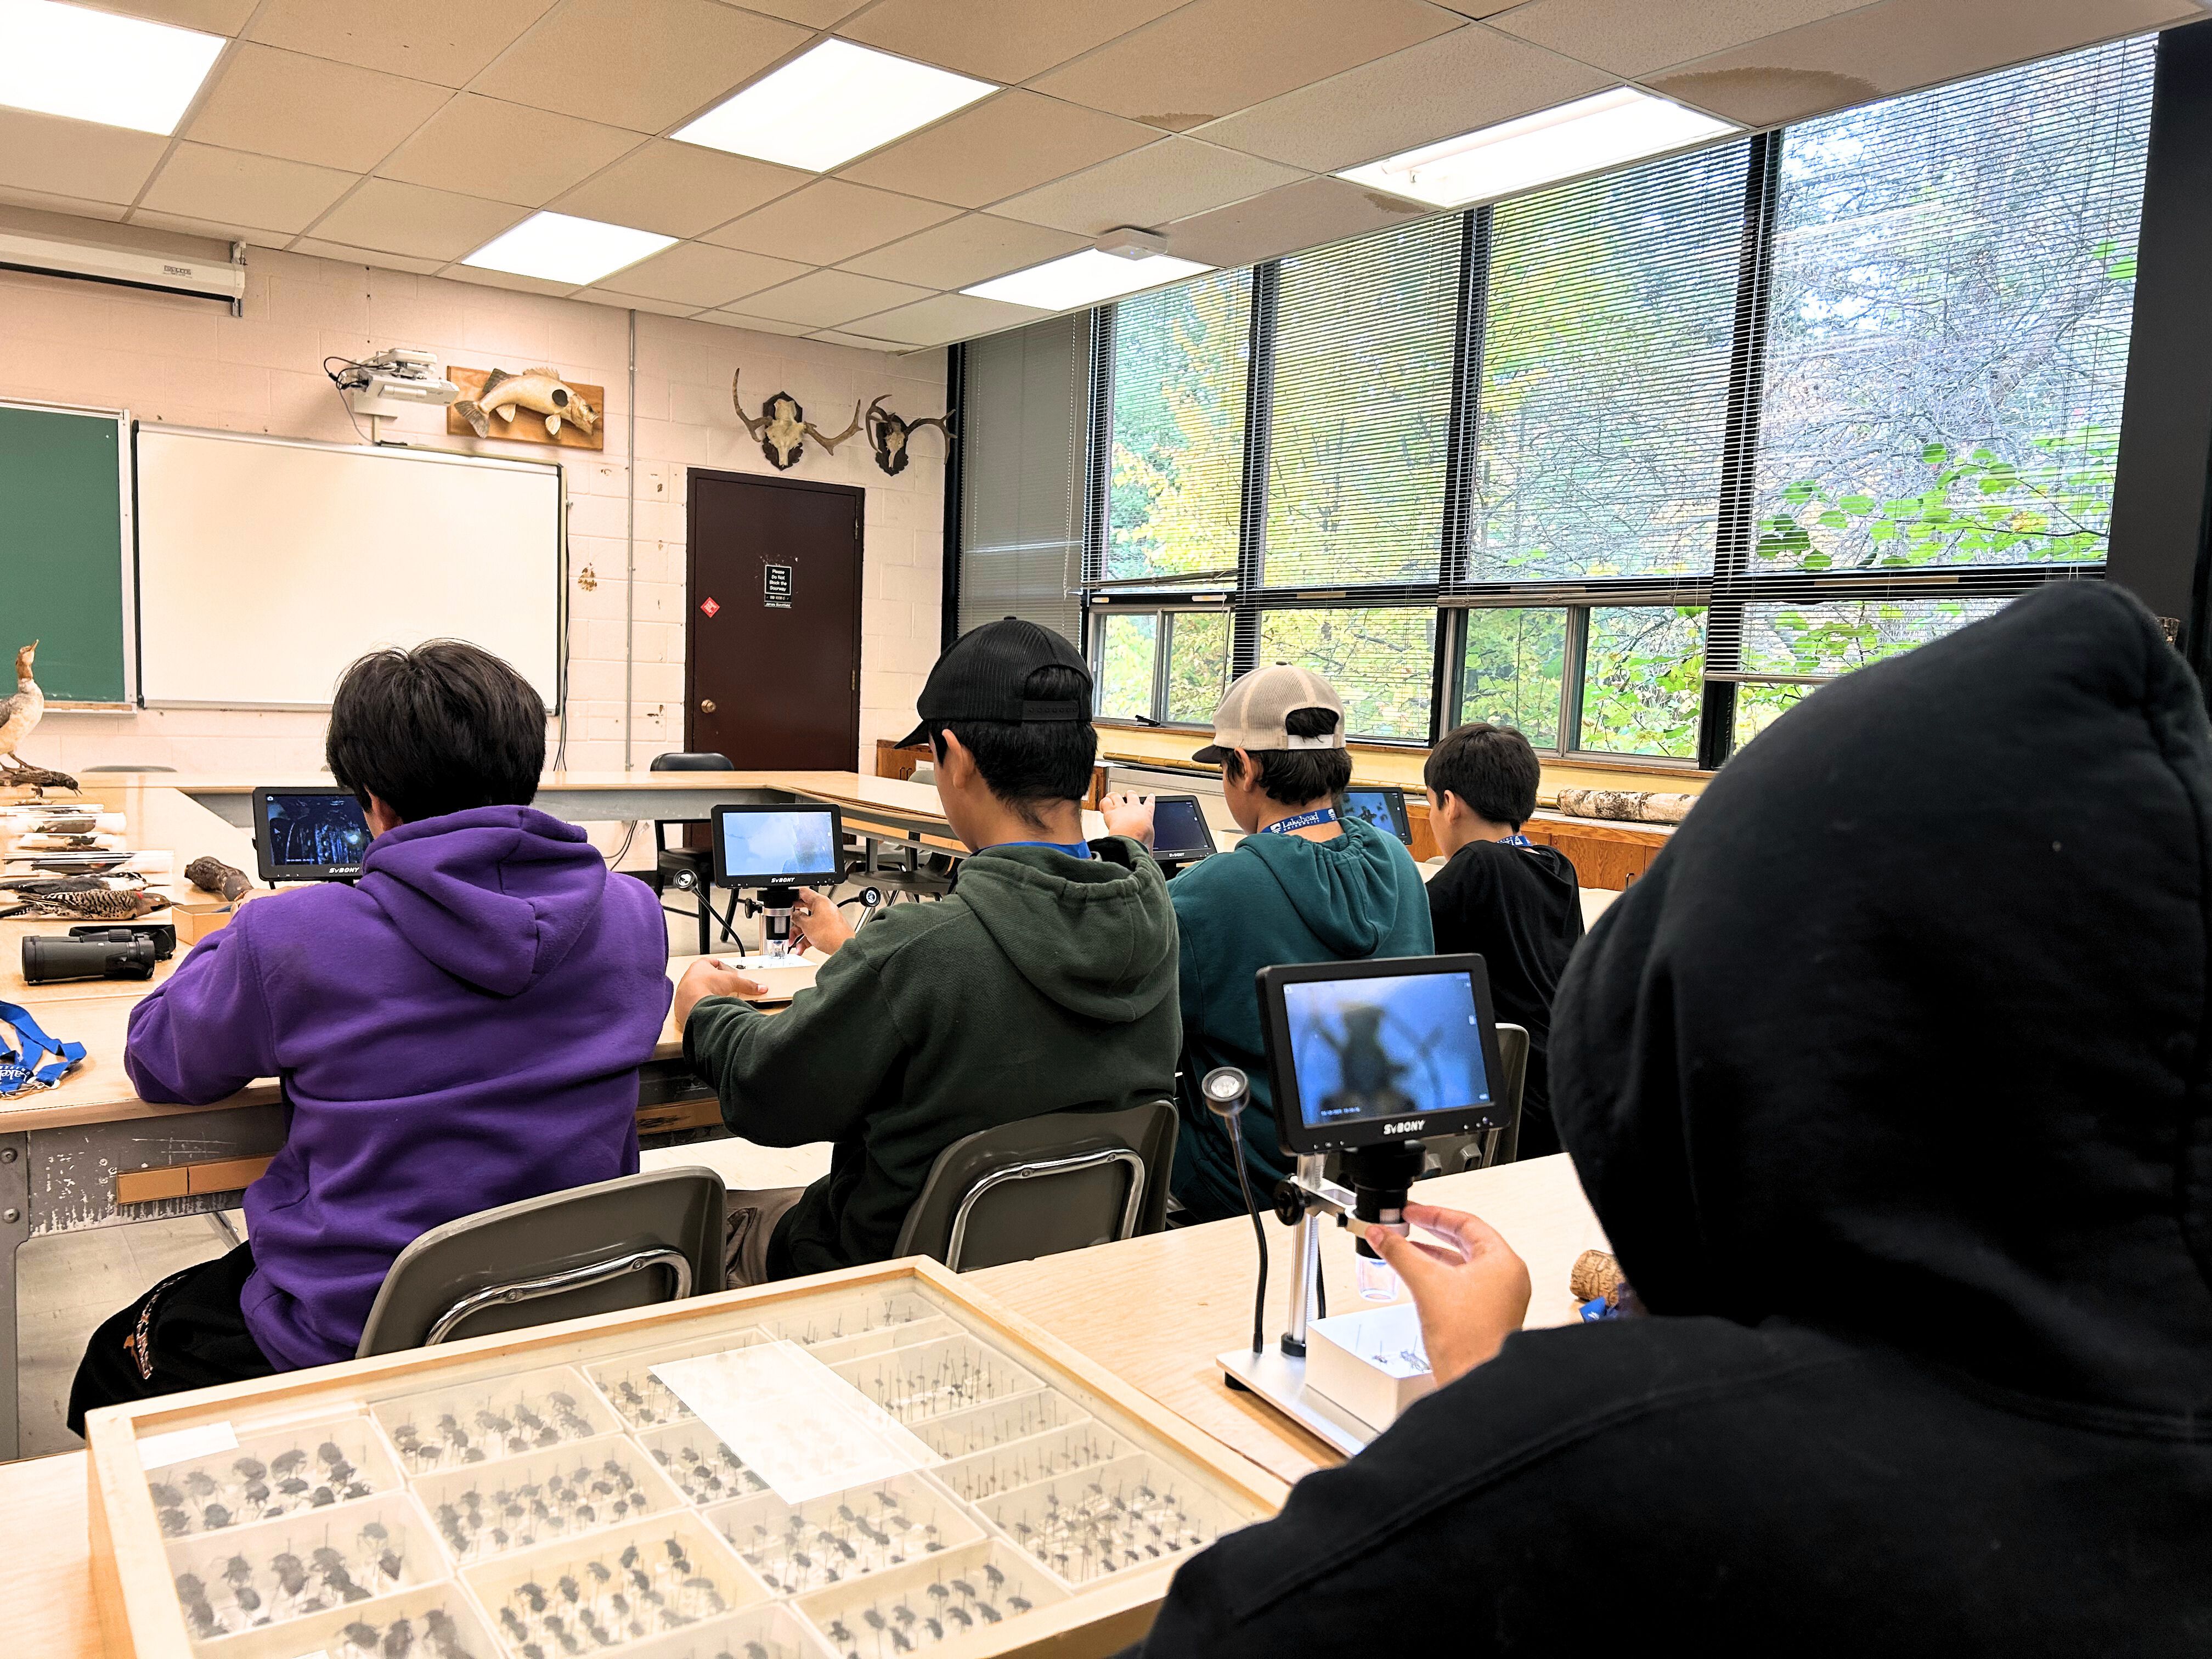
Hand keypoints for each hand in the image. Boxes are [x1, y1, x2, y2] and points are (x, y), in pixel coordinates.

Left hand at [672, 958, 768, 1028]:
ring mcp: (685, 991)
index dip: (721, 966)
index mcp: (698, 966)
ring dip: (708, 995)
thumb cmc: (703, 984)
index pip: (711, 963)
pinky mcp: (684, 1005)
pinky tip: (711, 1008)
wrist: (692, 1002)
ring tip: (719, 999)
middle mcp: (689, 977)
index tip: (728, 971)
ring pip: (699, 991)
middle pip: (705, 978)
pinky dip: (703, 1006)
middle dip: (716, 983)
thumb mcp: (732, 981)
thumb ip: (747, 984)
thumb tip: (759, 987)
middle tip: (726, 987)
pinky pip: (695, 1004)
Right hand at [789, 886, 853, 954]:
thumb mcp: (806, 925)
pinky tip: (801, 948)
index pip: (803, 892)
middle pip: (804, 910)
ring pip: (808, 923)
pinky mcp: (828, 929)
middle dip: (794, 921)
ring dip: (798, 934)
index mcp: (820, 901)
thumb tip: (793, 914)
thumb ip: (797, 918)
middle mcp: (824, 908)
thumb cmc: (831, 934)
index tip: (786, 903)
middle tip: (788, 925)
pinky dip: (806, 939)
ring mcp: (827, 919)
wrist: (844, 948)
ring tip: (792, 942)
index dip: (792, 896)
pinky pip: (814, 931)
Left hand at [1100, 792, 1154, 846]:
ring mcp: (1121, 808)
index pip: (1150, 804)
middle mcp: (1134, 808)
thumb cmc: (1140, 839)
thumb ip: (1148, 848)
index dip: (1151, 799)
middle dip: (1130, 794)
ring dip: (1113, 796)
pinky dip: (1103, 802)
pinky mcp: (1110, 811)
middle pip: (1132, 794)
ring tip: (1111, 797)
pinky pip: (1106, 801)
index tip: (1151, 795)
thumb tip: (1149, 858)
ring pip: (1116, 795)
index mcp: (1146, 814)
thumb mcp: (1149, 844)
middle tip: (1127, 794)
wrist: (1129, 837)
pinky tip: (1102, 807)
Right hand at [1364, 1202, 1531, 1386]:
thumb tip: (1381, 1234)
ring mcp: (1500, 1298)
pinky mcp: (1489, 1314)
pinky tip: (1420, 1277)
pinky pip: (1463, 1283)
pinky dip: (1440, 1275)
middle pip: (1466, 1241)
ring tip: (1407, 1248)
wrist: (1473, 1380)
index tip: (1412, 1212)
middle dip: (1432, 1232)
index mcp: (1503, 1262)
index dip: (1434, 1214)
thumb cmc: (1468, 1341)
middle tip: (1408, 1224)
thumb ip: (1400, 1253)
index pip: (1467, 1223)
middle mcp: (1507, 1278)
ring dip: (1433, 1254)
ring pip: (1463, 1263)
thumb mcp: (1426, 1284)